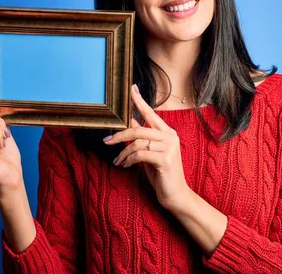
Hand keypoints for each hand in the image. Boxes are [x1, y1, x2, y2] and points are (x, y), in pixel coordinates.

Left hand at [104, 84, 190, 210]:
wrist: (175, 194)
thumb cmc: (161, 174)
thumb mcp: (150, 153)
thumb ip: (142, 138)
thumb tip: (128, 125)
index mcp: (168, 132)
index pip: (151, 113)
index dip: (139, 101)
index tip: (131, 88)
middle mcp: (170, 137)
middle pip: (139, 129)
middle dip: (120, 135)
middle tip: (106, 141)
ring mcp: (169, 147)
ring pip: (137, 143)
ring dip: (123, 153)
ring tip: (118, 161)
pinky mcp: (165, 159)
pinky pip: (139, 155)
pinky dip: (129, 160)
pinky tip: (126, 166)